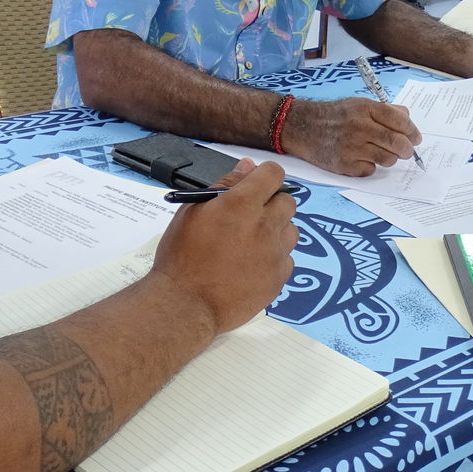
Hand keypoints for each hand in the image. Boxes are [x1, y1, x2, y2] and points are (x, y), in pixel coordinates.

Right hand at [150, 160, 297, 336]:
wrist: (185, 305)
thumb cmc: (182, 256)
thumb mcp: (193, 211)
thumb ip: (225, 185)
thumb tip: (248, 166)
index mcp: (241, 203)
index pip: (274, 174)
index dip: (265, 176)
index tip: (257, 185)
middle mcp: (265, 225)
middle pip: (288, 201)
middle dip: (271, 203)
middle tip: (249, 218)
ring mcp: (275, 253)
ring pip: (291, 230)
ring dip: (276, 231)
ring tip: (249, 244)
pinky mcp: (279, 277)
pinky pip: (287, 258)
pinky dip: (274, 258)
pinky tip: (251, 266)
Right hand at [281, 97, 420, 176]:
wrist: (301, 127)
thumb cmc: (333, 116)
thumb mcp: (358, 104)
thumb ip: (384, 111)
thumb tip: (407, 118)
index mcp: (365, 108)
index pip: (400, 121)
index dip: (412, 131)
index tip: (416, 138)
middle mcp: (359, 127)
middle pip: (397, 142)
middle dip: (407, 149)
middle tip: (407, 151)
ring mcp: (351, 147)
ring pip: (387, 159)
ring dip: (389, 158)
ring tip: (380, 152)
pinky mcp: (344, 165)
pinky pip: (370, 170)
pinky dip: (370, 166)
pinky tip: (361, 158)